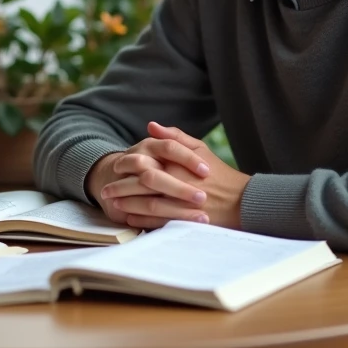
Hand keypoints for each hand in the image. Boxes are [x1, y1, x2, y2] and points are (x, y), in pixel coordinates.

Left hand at [102, 122, 249, 229]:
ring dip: (126, 204)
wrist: (242, 202)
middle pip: (141, 184)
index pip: (145, 162)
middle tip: (105, 190)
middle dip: (120, 187)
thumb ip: (174, 137)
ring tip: (112, 204)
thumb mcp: (199, 149)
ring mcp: (181, 204)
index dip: (127, 164)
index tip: (116, 166)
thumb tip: (151, 126)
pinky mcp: (184, 221)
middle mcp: (178, 183)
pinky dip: (140, 220)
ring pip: (146, 204)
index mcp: (179, 164)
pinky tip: (129, 218)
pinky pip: (157, 221)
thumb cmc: (219, 174)